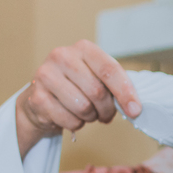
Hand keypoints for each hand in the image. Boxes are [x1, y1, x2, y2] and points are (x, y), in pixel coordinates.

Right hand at [15, 40, 142, 157]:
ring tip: (86, 113)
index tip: (135, 111)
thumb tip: (134, 108)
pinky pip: (69, 120)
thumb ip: (115, 86)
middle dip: (107, 109)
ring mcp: (46, 75)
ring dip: (90, 117)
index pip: (109, 69)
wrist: (42, 98)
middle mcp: (62, 56)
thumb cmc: (77, 87)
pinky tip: (70, 116)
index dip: (125, 92)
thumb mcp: (97, 78)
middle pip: (97, 92)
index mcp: (83, 48)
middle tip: (105, 114)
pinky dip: (75, 124)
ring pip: (83, 107)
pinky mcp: (37, 97)